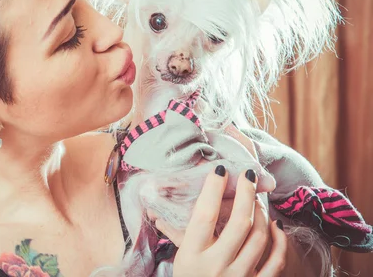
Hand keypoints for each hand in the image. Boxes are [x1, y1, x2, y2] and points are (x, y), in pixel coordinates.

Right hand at [156, 166, 286, 276]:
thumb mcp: (179, 261)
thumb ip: (174, 235)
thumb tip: (155, 212)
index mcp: (192, 255)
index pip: (205, 214)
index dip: (214, 189)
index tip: (220, 169)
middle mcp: (216, 265)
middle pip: (238, 222)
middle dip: (246, 193)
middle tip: (248, 175)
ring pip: (259, 237)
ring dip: (261, 213)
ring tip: (257, 200)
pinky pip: (276, 260)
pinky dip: (279, 240)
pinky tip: (274, 226)